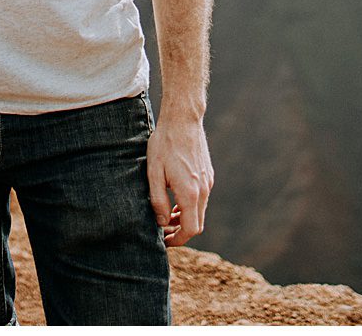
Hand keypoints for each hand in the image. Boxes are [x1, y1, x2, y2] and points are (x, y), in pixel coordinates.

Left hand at [146, 114, 212, 247]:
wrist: (182, 120)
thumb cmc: (164, 144)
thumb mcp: (154, 173)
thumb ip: (158, 201)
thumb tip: (161, 223)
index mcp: (190, 193)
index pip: (189, 230)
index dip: (177, 240)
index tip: (163, 241)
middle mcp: (203, 190)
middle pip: (197, 224)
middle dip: (181, 232)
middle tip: (163, 231)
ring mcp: (208, 182)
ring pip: (200, 212)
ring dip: (185, 218)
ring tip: (166, 216)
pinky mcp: (208, 174)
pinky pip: (201, 198)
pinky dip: (190, 206)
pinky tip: (175, 199)